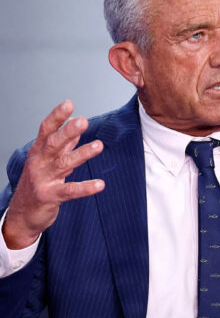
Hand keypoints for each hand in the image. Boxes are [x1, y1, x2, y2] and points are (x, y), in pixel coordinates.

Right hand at [2, 100, 104, 249]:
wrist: (21, 214)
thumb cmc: (37, 182)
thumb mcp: (48, 160)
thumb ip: (63, 144)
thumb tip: (76, 126)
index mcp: (38, 152)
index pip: (46, 130)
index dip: (57, 117)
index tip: (69, 103)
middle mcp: (39, 163)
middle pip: (54, 144)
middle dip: (68, 132)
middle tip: (84, 121)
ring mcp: (44, 180)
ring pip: (63, 164)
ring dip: (82, 154)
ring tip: (99, 145)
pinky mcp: (50, 197)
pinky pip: (70, 191)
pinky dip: (85, 187)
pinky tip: (100, 184)